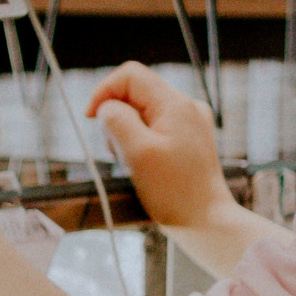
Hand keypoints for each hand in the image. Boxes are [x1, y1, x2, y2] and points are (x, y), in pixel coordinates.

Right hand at [85, 62, 232, 230]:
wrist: (205, 220)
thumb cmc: (173, 191)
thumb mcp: (137, 153)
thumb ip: (117, 121)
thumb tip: (107, 107)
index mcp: (176, 104)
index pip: (130, 75)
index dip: (104, 91)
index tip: (91, 118)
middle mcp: (186, 107)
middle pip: (135, 93)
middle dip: (116, 117)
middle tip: (117, 150)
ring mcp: (190, 123)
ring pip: (142, 111)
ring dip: (126, 132)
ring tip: (132, 162)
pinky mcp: (188, 139)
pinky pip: (153, 127)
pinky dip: (139, 141)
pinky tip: (143, 165)